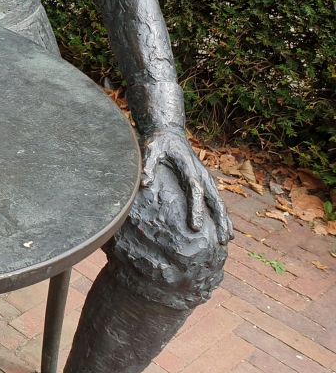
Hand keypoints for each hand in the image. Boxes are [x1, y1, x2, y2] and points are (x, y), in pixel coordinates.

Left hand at [142, 130, 232, 244]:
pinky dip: (221, 213)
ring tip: (228, 238)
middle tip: (224, 240)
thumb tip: (144, 182)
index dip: (197, 210)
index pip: (195, 192)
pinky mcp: (204, 180)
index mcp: (189, 169)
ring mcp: (205, 178)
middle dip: (220, 220)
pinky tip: (224, 227)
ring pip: (218, 201)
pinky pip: (215, 199)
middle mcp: (202, 175)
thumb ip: (148, 165)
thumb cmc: (158, 142)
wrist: (168, 132)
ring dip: (225, 219)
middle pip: (215, 200)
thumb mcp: (150, 149)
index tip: (196, 228)